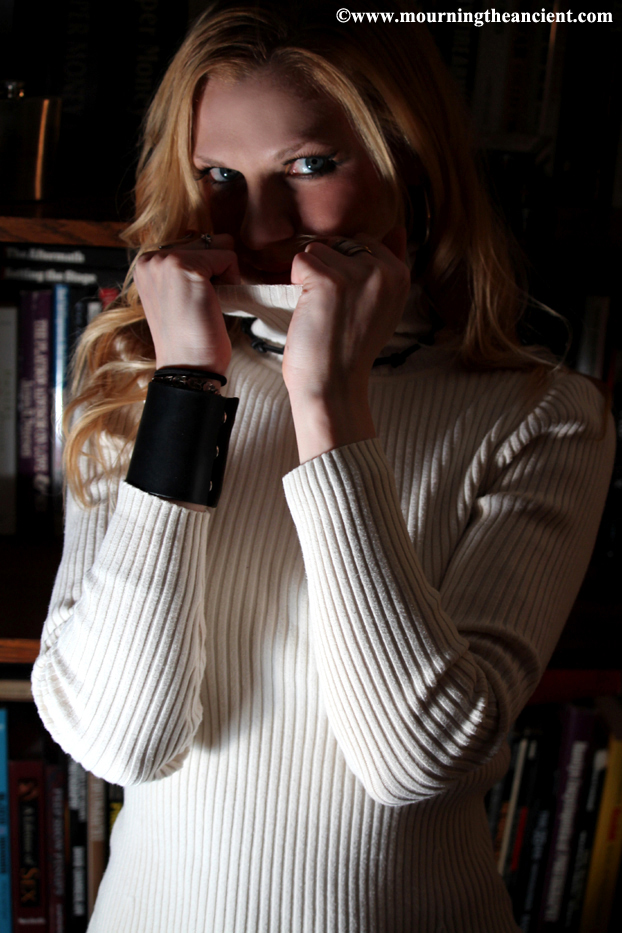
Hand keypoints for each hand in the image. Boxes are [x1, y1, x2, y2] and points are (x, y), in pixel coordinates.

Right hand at [134, 233, 239, 372]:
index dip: (207, 273)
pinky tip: (214, 305)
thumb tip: (220, 240)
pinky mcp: (185, 267)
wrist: (187, 369)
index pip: (194, 245)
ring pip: (218, 247)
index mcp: (145, 264)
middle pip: (207, 242)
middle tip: (201, 306)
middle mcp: (150, 258)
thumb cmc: (190, 340)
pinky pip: (228, 257)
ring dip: (223, 275)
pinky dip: (231, 281)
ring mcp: (165, 260)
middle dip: (215, 271)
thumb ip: (187, 268)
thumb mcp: (181, 295)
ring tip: (206, 305)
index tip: (194, 302)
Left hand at [283, 228, 410, 461]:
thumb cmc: (349, 349)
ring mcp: (357, 274)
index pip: (362, 241)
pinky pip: (300, 261)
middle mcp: (383, 270)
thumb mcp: (382, 306)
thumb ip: (389, 266)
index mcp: (400, 274)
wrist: (332, 385)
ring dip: (310, 279)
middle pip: (338, 242)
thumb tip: (397, 229)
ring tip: (322, 312)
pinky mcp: (329, 280)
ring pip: (316, 250)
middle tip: (334, 311)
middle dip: (328, 270)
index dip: (345, 269)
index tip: (349, 304)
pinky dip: (296, 284)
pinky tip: (310, 310)